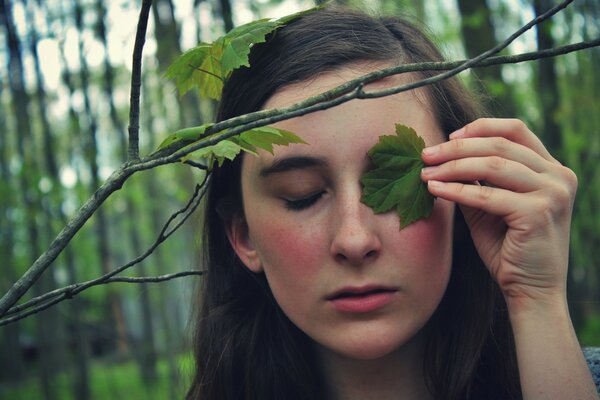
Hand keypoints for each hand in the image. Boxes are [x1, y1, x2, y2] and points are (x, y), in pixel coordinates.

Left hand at [420, 118, 577, 307]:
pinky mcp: (538, 213)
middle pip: (500, 144)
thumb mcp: (491, 206)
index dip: (480, 128)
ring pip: (492, 165)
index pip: (516, 130)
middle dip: (456, 148)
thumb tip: (443, 156)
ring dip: (452, 166)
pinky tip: (435, 189)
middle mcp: (558, 176)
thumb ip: (478, 180)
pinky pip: (487, 195)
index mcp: (552, 169)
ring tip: (425, 172)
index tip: (448, 137)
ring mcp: (552, 193)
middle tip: (425, 154)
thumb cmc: (508, 249)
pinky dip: (456, 190)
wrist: (530, 291)